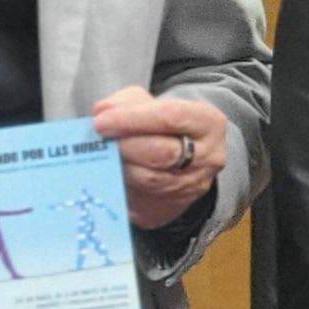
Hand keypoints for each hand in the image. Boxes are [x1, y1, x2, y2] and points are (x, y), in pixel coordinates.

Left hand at [92, 86, 230, 229]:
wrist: (179, 160)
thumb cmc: (162, 126)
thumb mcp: (150, 103)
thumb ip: (126, 102)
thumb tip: (101, 112)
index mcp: (209, 123)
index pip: (170, 117)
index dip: (132, 119)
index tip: (101, 121)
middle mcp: (208, 157)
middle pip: (162, 153)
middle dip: (125, 145)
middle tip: (100, 138)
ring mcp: (193, 185)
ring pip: (149, 179)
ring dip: (120, 165)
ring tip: (104, 153)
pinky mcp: (173, 206)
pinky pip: (140, 197)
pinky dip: (120, 182)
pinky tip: (109, 171)